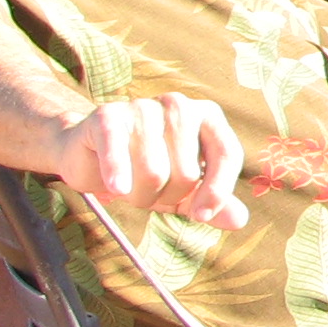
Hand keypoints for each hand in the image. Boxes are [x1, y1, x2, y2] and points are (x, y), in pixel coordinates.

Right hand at [45, 95, 247, 231]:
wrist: (88, 155)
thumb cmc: (144, 172)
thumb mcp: (183, 191)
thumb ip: (212, 204)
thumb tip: (239, 220)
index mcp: (208, 116)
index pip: (227, 154)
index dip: (217, 190)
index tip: (201, 217)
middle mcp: (179, 106)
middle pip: (187, 172)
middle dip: (166, 196)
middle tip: (149, 192)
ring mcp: (144, 107)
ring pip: (153, 172)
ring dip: (139, 195)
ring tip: (128, 187)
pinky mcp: (108, 116)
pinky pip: (118, 153)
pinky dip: (117, 176)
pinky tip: (115, 188)